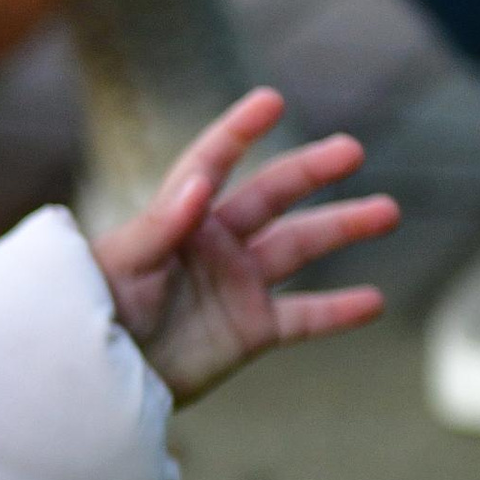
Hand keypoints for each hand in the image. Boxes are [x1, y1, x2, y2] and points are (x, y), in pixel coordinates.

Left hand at [92, 88, 395, 405]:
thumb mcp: (120, 265)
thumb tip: (200, 184)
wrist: (94, 380)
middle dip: (311, 171)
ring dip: (343, 228)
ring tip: (388, 210)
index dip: (238, 131)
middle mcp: (214, 244)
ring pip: (299, 247)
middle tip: (351, 150)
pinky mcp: (249, 330)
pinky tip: (374, 301)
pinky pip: (303, 317)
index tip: (269, 98)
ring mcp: (236, 285)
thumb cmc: (90, 313)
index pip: (212, 163)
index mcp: (178, 218)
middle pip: (271, 196)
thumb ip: (159, 226)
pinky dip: (339, 311)